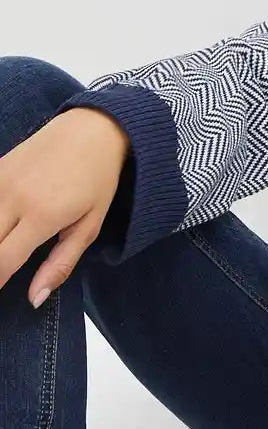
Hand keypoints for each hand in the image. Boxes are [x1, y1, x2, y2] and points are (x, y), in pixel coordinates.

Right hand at [0, 107, 130, 306]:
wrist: (91, 130)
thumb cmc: (97, 180)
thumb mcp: (89, 226)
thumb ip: (61, 264)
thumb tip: (35, 298)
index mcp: (42, 215)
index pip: (2, 261)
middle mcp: (13, 197)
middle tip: (2, 272)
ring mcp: (0, 180)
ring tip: (4, 252)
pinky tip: (1, 229)